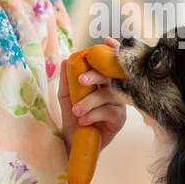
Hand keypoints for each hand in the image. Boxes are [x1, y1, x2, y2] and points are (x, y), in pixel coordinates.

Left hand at [58, 36, 127, 151]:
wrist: (73, 142)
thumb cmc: (73, 117)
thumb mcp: (66, 97)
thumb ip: (66, 79)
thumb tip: (65, 60)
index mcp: (103, 81)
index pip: (109, 63)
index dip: (112, 51)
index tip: (107, 41)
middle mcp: (114, 89)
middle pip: (111, 75)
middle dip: (96, 75)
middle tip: (81, 80)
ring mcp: (119, 104)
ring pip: (108, 95)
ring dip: (89, 101)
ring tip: (76, 111)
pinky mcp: (119, 119)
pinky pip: (109, 111)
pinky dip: (94, 115)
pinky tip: (84, 121)